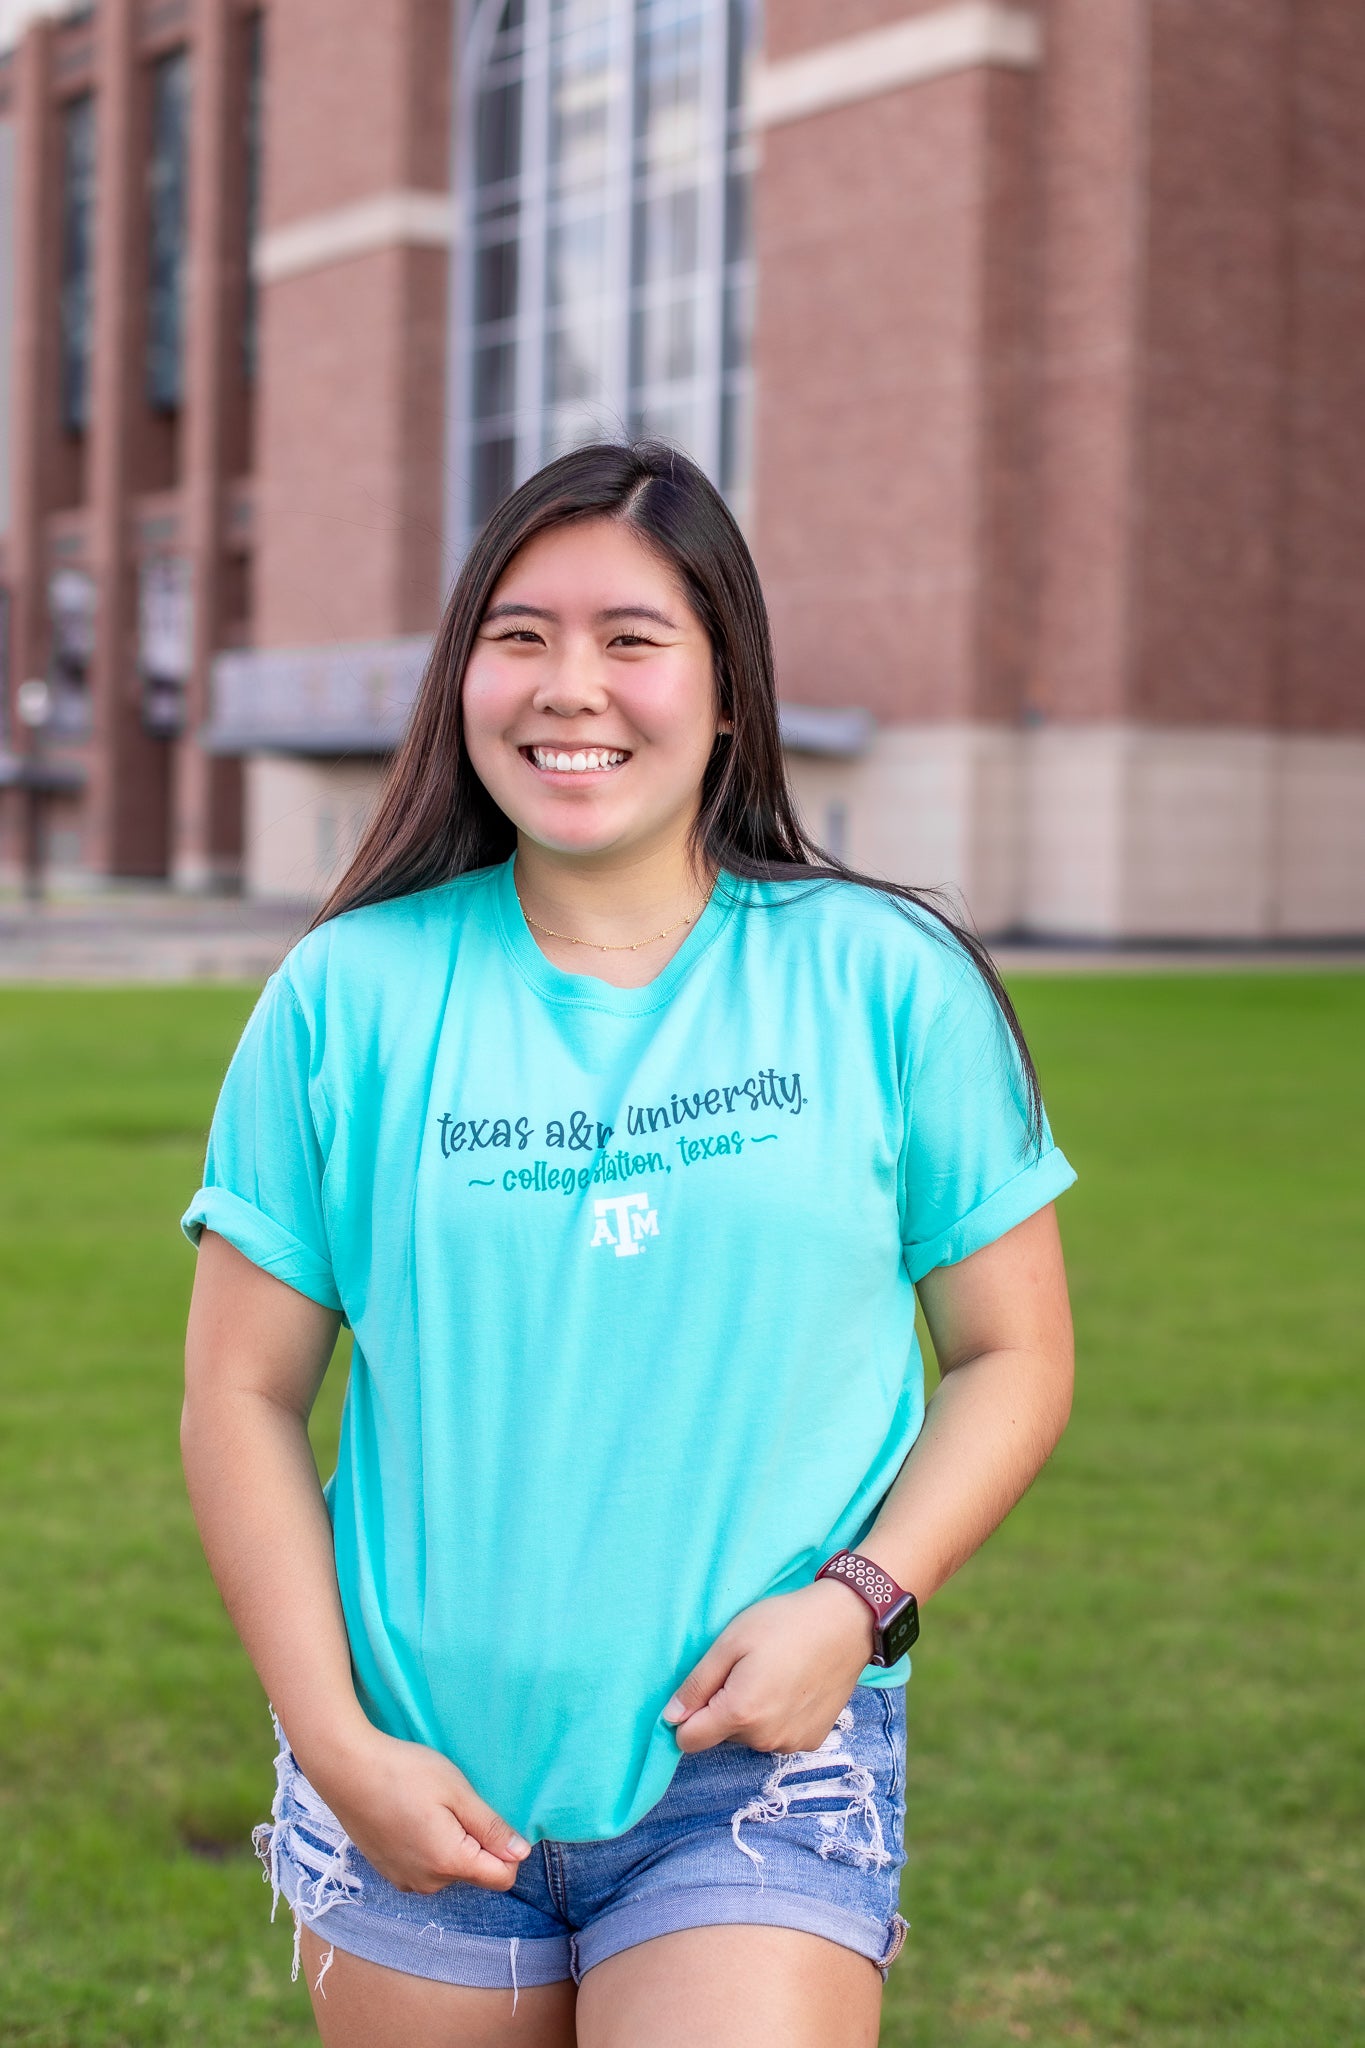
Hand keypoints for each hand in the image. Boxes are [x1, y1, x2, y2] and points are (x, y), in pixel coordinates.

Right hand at [301, 1724, 531, 1894]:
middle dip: (475, 1842)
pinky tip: (411, 1817)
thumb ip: (491, 1827)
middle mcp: (428, 1883)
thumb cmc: (405, 1773)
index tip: (489, 1817)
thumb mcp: (457, 1791)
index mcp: (449, 1863)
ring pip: (449, 1870)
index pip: (502, 1878)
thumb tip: (522, 1853)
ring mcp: (405, 1881)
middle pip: (475, 1873)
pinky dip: (428, 1847)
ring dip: (451, 1844)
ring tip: (428, 1807)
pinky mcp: (389, 1873)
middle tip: (452, 1804)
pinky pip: (426, 1868)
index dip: (507, 1848)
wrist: (347, 1770)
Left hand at [663, 1579, 876, 1755]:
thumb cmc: (784, 1623)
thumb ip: (697, 1683)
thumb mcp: (730, 1641)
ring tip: (772, 1673)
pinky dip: (777, 1717)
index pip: (688, 1741)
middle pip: (721, 1735)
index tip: (703, 1687)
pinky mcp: (812, 1741)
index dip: (687, 1716)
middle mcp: (764, 1739)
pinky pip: (777, 1736)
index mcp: (740, 1713)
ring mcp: (791, 1744)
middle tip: (746, 1668)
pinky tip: (792, 1686)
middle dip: (723, 1708)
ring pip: (750, 1737)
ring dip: (751, 1713)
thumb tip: (671, 1718)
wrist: (846, 1623)